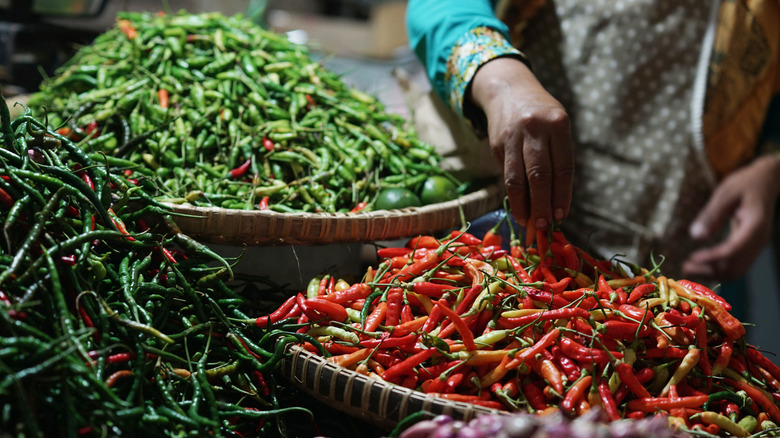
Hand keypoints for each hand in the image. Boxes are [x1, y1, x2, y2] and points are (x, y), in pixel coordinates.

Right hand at [469, 57, 573, 228]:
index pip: (562, 167)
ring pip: (518, 178)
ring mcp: (513, 136)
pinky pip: (506, 174)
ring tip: (528, 223)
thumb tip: (556, 202)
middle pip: (539, 175)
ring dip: (523, 204)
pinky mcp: (497, 143)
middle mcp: (535, 129)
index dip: (562, 195)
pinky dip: (513, 194)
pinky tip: (518, 207)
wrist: (509, 89)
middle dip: (542, 204)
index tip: (561, 216)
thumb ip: (557, 158)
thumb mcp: (557, 127)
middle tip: (543, 226)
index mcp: (558, 124)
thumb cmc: (541, 115)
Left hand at [683, 154, 779, 280]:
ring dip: (712, 273)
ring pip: (736, 270)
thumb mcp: (726, 193)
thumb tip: (694, 236)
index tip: (691, 258)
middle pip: (735, 266)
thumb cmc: (745, 183)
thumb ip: (711, 214)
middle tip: (684, 267)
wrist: (766, 182)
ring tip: (689, 269)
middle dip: (709, 270)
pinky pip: (736, 265)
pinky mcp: (750, 247)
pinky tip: (701, 266)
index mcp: (755, 226)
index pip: (733, 249)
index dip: (712, 257)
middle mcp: (759, 240)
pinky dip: (718, 269)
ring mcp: (756, 246)